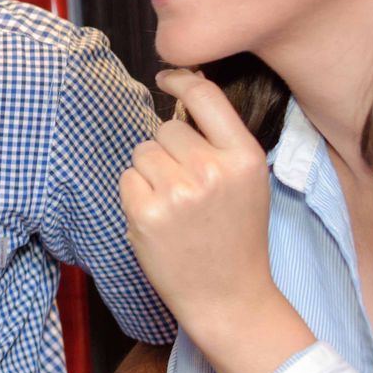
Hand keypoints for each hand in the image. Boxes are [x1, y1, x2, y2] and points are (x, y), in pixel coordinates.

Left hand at [118, 69, 279, 335]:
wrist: (228, 294)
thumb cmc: (235, 235)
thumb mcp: (247, 181)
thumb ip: (220, 141)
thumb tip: (183, 95)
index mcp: (244, 156)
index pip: (206, 97)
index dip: (182, 81)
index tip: (168, 78)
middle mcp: (211, 169)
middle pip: (164, 129)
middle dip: (166, 150)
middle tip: (184, 185)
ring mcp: (177, 192)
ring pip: (142, 153)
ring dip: (149, 173)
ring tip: (173, 204)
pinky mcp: (146, 213)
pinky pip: (126, 180)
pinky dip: (135, 195)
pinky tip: (157, 218)